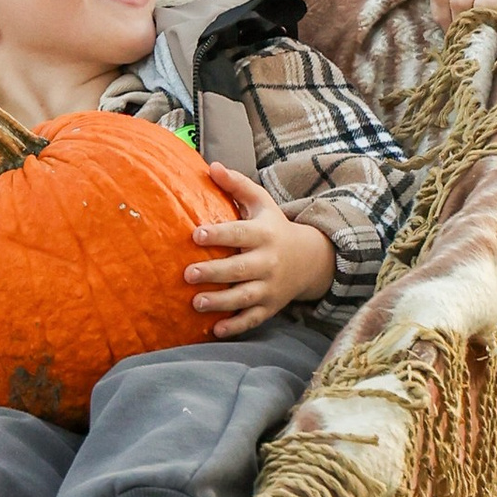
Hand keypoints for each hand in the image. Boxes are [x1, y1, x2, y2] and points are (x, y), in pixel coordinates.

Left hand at [184, 164, 335, 337]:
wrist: (310, 259)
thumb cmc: (274, 227)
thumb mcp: (262, 203)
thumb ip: (237, 185)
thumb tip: (212, 165)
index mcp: (264, 234)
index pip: (240, 234)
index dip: (219, 235)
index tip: (195, 235)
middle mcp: (268, 262)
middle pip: (240, 269)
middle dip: (214, 273)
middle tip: (187, 274)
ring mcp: (270, 287)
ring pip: (245, 297)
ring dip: (220, 302)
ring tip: (196, 302)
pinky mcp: (270, 307)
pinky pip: (253, 319)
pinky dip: (236, 327)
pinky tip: (216, 330)